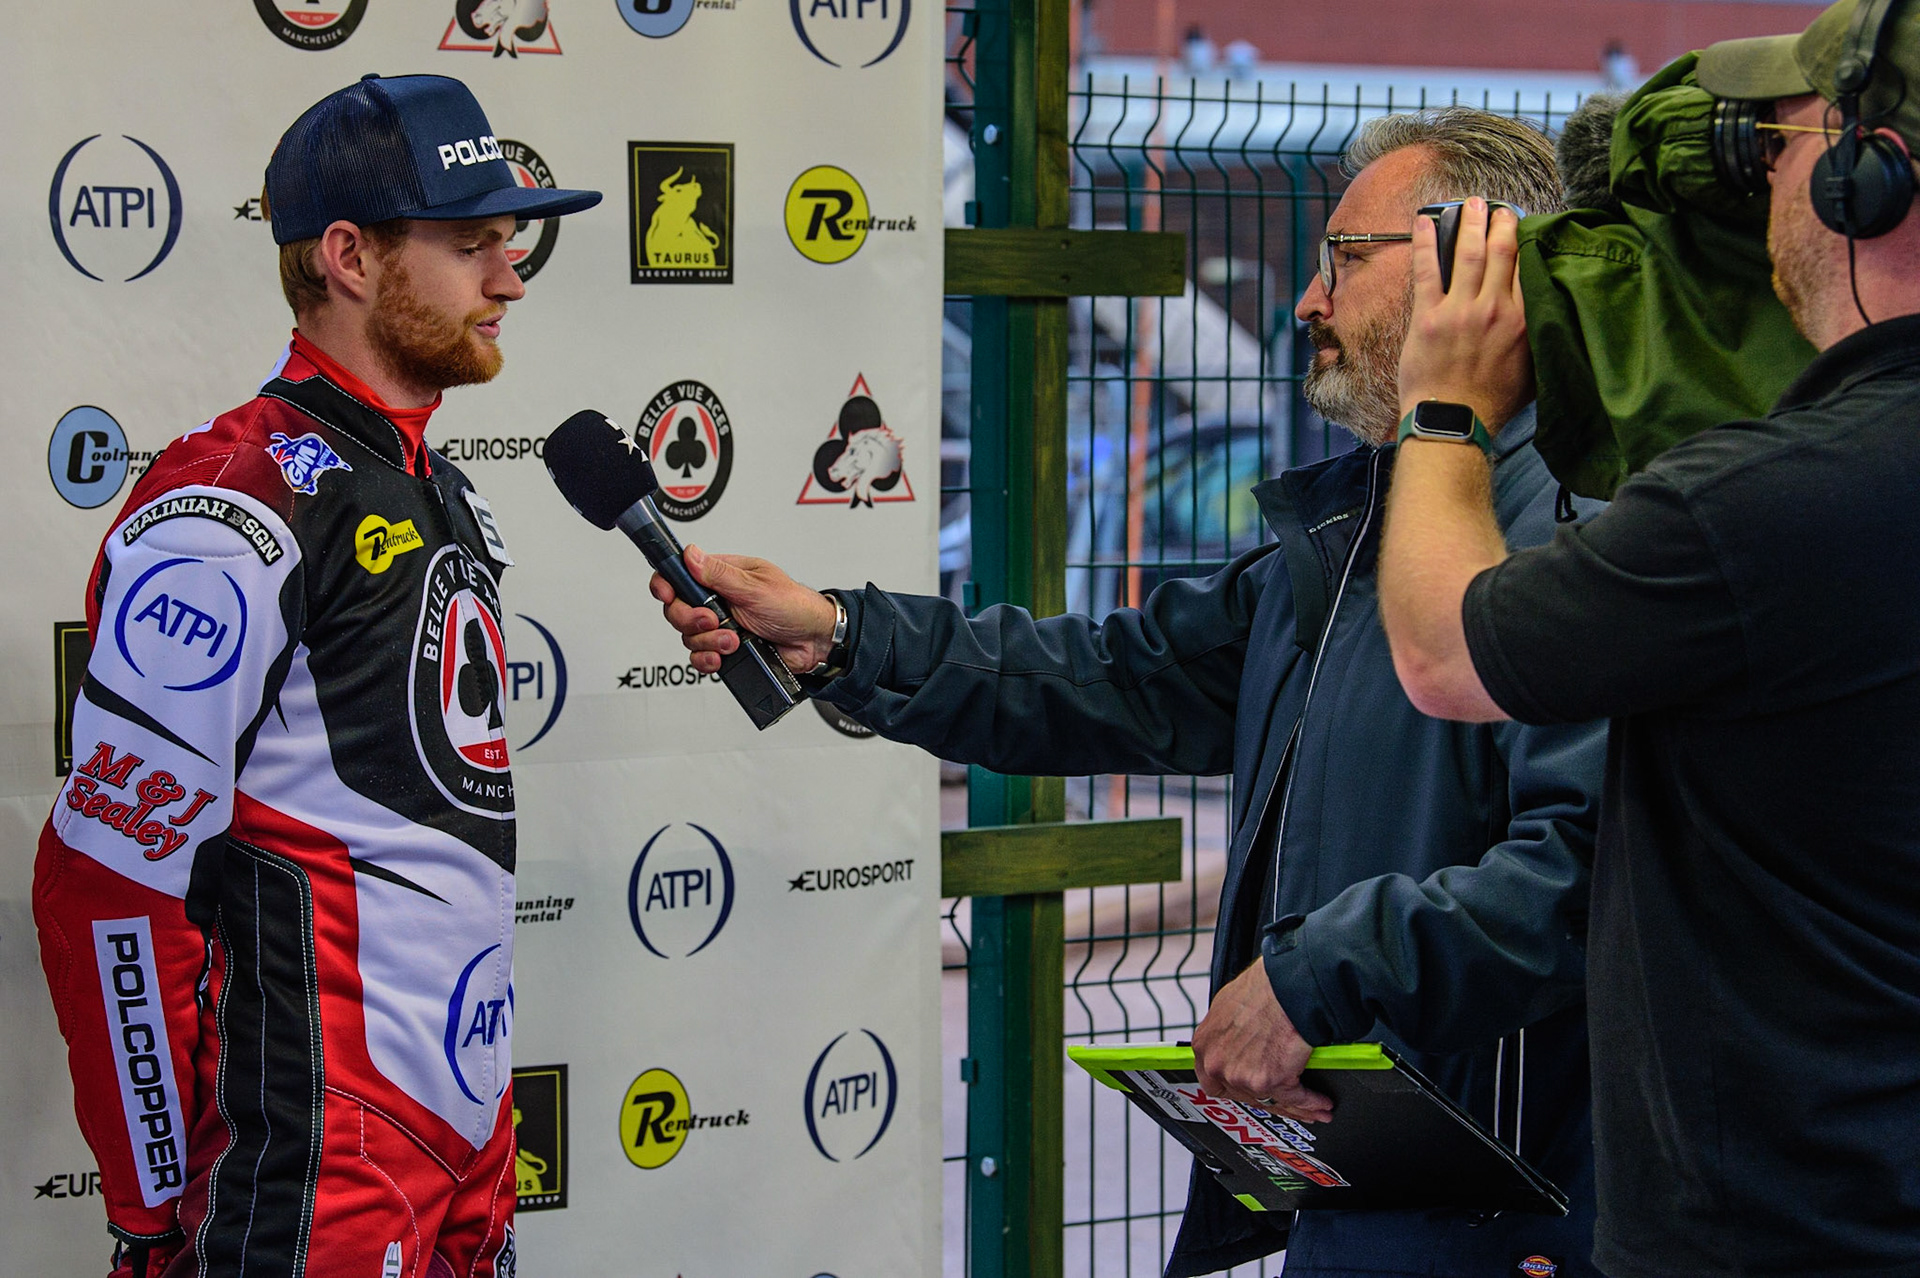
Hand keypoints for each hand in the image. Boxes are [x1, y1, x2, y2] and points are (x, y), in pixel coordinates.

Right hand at [649, 545, 838, 674]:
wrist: (814, 642)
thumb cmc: (795, 606)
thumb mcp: (757, 587)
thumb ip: (721, 575)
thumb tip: (691, 555)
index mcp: (723, 575)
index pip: (680, 573)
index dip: (666, 584)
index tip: (666, 594)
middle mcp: (718, 599)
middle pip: (677, 608)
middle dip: (690, 619)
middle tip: (714, 621)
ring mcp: (720, 624)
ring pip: (688, 636)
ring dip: (707, 641)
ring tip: (734, 639)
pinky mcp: (724, 647)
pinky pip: (699, 656)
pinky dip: (707, 659)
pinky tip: (722, 656)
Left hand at [1190, 960, 1331, 1122]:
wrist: (1287, 987)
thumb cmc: (1264, 989)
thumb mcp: (1229, 1006)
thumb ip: (1227, 1032)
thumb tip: (1238, 1039)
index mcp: (1205, 1045)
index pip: (1212, 1080)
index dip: (1234, 1087)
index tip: (1248, 1089)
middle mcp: (1219, 1064)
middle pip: (1242, 1095)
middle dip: (1266, 1098)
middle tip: (1284, 1098)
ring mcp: (1242, 1076)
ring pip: (1270, 1100)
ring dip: (1293, 1105)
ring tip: (1311, 1105)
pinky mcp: (1270, 1081)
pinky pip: (1295, 1099)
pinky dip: (1311, 1102)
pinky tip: (1320, 1102)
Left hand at [1396, 197, 1532, 432]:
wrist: (1453, 423)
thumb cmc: (1493, 403)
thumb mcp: (1534, 371)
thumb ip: (1540, 339)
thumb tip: (1551, 317)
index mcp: (1524, 321)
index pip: (1529, 267)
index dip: (1527, 241)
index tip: (1525, 226)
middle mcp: (1495, 310)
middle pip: (1502, 252)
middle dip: (1501, 223)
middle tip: (1500, 207)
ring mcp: (1460, 312)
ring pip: (1468, 254)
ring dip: (1470, 223)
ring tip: (1472, 202)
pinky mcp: (1428, 318)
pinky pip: (1427, 270)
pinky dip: (1426, 243)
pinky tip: (1426, 221)